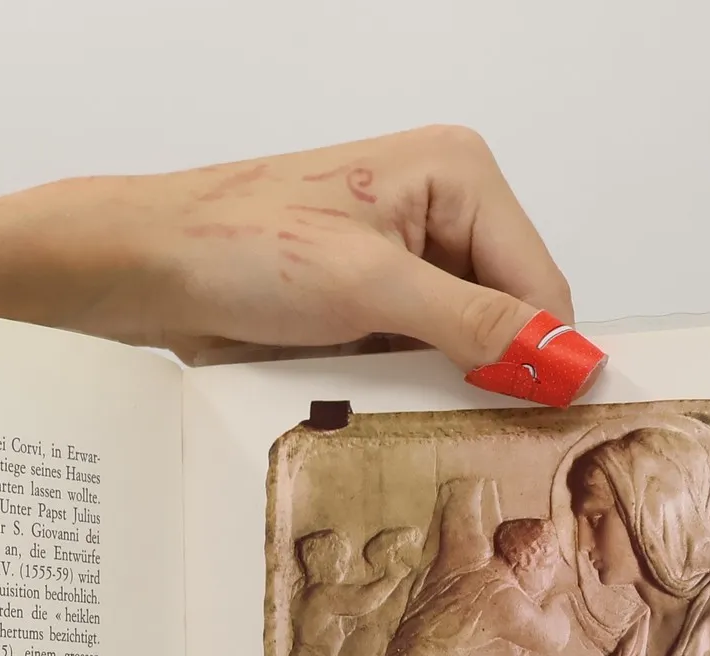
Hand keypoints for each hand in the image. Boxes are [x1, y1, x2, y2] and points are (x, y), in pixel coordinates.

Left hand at [0, 126, 577, 381]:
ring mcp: (407, 260)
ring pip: (465, 350)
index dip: (544, 358)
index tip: (545, 427)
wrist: (148, 271)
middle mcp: (443, 209)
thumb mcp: (368, 286)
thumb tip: (561, 358)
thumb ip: (473, 324)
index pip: (543, 284)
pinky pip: (418, 363)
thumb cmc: (238, 246)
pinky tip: (374, 404)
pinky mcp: (372, 304)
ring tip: (399, 407)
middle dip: (490, 375)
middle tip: (462, 428)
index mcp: (459, 173)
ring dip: (440, 389)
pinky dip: (403, 391)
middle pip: (510, 319)